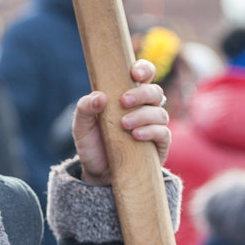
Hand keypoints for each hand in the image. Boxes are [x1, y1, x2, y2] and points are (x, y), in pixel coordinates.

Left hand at [73, 59, 170, 183]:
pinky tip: (135, 136)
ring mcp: (153, 127)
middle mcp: (143, 109)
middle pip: (155, 91)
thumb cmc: (92, 145)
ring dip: (143, 115)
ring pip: (160, 112)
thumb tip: (99, 97)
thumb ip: (84, 109)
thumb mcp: (81, 126)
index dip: (143, 69)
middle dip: (142, 93)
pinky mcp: (159, 145)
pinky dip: (151, 131)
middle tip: (123, 101)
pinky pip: (163, 133)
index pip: (142, 76)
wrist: (97, 174)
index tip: (134, 73)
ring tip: (124, 125)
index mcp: (126, 97)